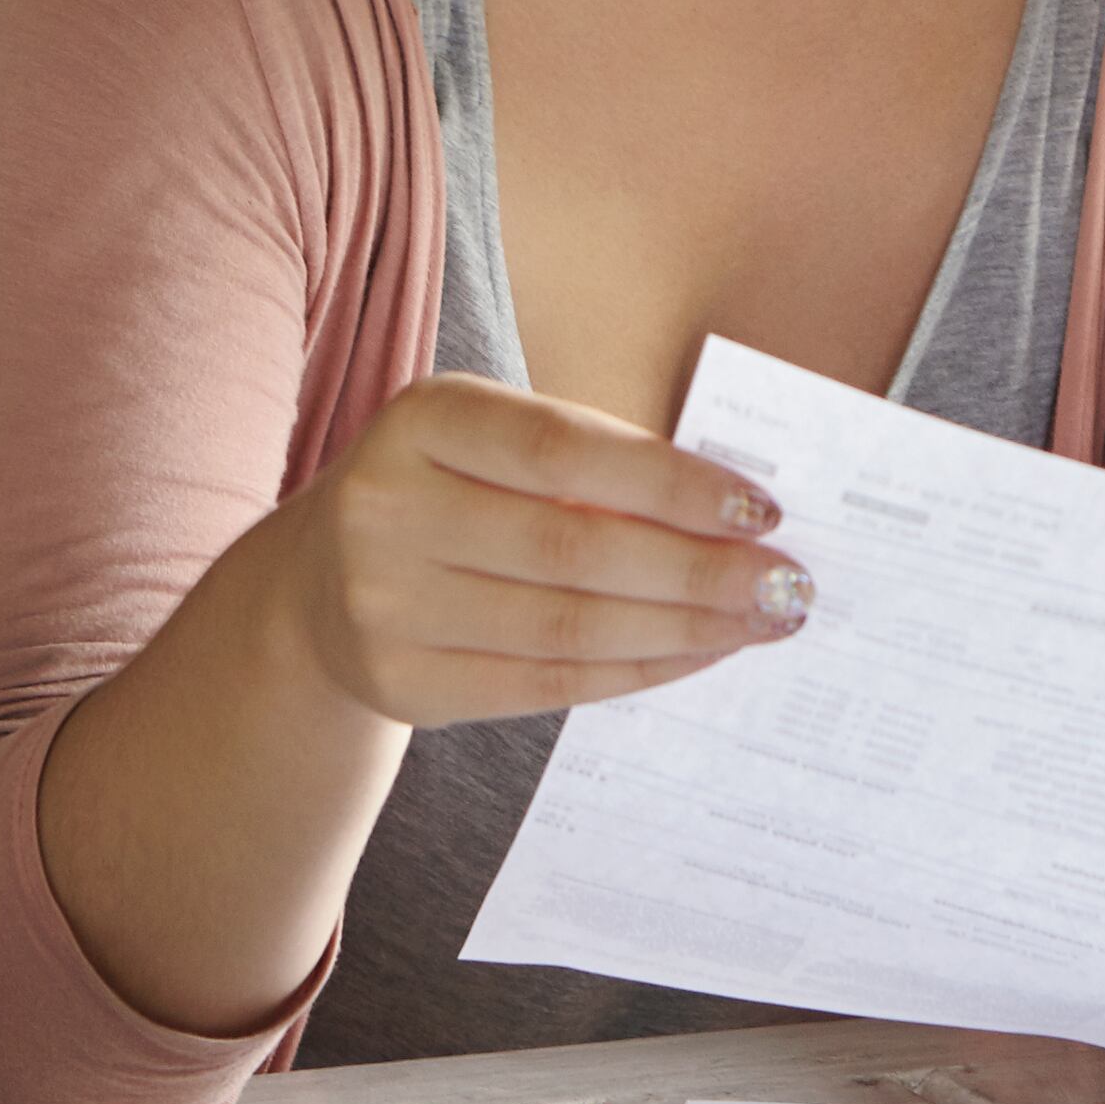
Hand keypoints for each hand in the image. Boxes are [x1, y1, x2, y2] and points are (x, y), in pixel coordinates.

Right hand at [294, 371, 809, 729]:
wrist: (317, 585)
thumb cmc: (448, 493)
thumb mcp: (493, 444)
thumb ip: (592, 460)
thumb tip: (737, 510)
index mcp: (423, 420)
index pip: (565, 451)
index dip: (672, 484)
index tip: (762, 508)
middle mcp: (389, 508)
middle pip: (575, 549)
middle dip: (700, 570)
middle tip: (788, 582)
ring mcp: (385, 604)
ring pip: (568, 625)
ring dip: (684, 627)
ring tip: (759, 620)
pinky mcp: (402, 683)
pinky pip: (545, 684)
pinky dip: (636, 669)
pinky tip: (697, 653)